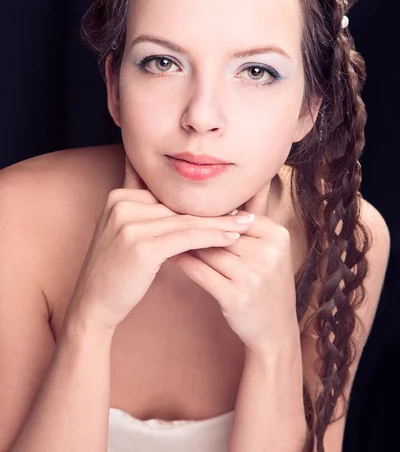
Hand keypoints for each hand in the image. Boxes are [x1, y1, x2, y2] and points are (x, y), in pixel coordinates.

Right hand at [67, 157, 254, 332]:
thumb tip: (182, 203)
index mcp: (119, 196)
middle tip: (244, 212)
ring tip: (245, 223)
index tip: (228, 202)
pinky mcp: (142, 245)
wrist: (93, 304)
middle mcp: (122, 203)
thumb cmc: (116, 271)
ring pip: (187, 221)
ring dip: (220, 223)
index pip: (169, 195)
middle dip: (213, 212)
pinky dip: (212, 237)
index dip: (199, 202)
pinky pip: (186, 237)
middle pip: (179, 207)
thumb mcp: (126, 233)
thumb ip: (147, 213)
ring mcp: (130, 223)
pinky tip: (231, 238)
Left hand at [169, 181, 298, 355]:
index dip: (210, 214)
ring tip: (163, 233)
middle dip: (195, 227)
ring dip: (185, 243)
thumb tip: (224, 193)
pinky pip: (201, 272)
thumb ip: (251, 221)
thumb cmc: (267, 284)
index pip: (235, 216)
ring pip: (208, 251)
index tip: (184, 205)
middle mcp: (267, 253)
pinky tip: (169, 255)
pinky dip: (183, 262)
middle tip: (165, 215)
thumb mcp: (269, 250)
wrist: (275, 331)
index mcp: (277, 235)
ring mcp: (253, 275)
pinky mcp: (236, 296)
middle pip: (220, 233)